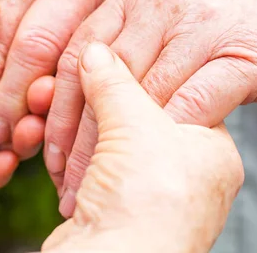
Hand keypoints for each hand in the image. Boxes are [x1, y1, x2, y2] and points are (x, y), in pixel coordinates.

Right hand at [42, 42, 242, 251]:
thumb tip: (94, 49)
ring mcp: (144, 191)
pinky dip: (65, 151)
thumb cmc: (148, 206)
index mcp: (210, 149)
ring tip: (47, 106)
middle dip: (93, 99)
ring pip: (103, 139)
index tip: (105, 51)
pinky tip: (46, 138)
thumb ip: (115, 81)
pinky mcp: (109, 205)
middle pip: (132, 115)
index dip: (134, 70)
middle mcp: (183, 172)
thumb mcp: (136, 124)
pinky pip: (84, 163)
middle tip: (67, 78)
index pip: (174, 90)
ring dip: (71, 124)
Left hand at [46, 0, 256, 214]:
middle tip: (62, 176)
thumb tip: (76, 88)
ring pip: (142, 97)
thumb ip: (123, 39)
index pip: (78, 52)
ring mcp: (201, 27)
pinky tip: (149, 163)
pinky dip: (167, 136)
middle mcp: (161, 4)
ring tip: (96, 182)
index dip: (56, 104)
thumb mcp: (164, 8)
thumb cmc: (226, 11)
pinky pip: (195, 102)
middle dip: (77, 134)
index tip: (44, 146)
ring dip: (116, 147)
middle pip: (103, 79)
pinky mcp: (242, 55)